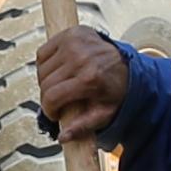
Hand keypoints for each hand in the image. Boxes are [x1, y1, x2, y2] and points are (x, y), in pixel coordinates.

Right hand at [30, 20, 129, 140]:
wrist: (128, 65)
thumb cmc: (115, 90)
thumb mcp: (104, 113)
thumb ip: (83, 126)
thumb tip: (63, 137)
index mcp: (89, 79)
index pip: (51, 96)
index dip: (48, 109)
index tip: (54, 114)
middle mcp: (81, 57)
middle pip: (45, 82)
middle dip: (47, 97)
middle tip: (57, 101)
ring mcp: (75, 42)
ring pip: (41, 67)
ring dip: (46, 80)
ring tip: (60, 85)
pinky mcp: (72, 33)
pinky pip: (44, 51)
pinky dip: (46, 62)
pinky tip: (58, 70)